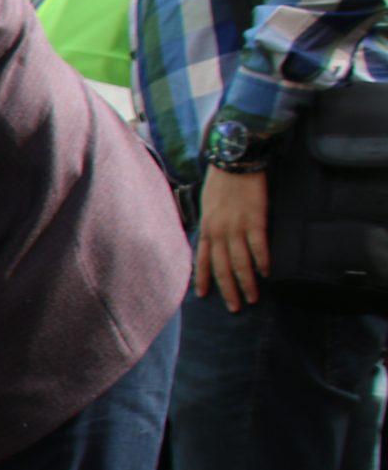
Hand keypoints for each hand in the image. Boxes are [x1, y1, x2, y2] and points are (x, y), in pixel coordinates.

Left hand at [194, 166, 268, 310]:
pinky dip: (262, 261)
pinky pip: (258, 246)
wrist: (235, 161)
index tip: (203, 296)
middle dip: (227, 290)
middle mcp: (219, 231)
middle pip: (222, 267)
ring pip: (240, 262)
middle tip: (235, 308)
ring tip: (253, 298)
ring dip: (246, 282)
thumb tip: (212, 240)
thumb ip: (211, 225)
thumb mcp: (208, 206)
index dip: (203, 279)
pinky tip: (267, 273)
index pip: (202, 260)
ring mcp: (236, 227)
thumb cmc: (221, 182)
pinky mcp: (255, 219)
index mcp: (206, 228)